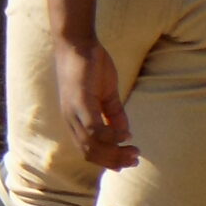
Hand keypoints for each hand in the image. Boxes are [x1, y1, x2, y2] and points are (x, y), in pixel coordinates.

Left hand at [52, 34, 135, 170]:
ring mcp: (73, 111)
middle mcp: (70, 120)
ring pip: (91, 145)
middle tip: (135, 159)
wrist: (77, 44)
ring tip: (133, 151)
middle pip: (90, 153)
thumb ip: (114, 114)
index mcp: (75, 120)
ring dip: (114, 152)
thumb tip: (125, 134)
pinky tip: (125, 134)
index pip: (88, 150)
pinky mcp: (79, 101)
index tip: (128, 162)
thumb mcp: (106, 94)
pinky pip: (92, 128)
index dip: (108, 160)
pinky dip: (110, 135)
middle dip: (114, 160)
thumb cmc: (90, 67)